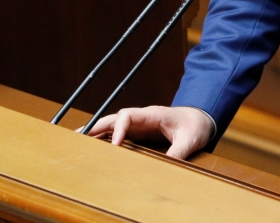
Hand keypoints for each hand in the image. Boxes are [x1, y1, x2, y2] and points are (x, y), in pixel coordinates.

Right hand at [81, 105, 213, 159]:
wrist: (201, 119)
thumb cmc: (195, 125)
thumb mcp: (190, 139)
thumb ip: (179, 151)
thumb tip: (168, 165)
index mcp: (152, 115)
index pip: (127, 116)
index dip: (118, 129)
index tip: (114, 145)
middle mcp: (142, 118)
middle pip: (114, 119)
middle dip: (96, 127)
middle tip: (78, 139)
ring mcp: (140, 125)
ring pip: (113, 125)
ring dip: (97, 132)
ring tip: (78, 143)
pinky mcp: (140, 133)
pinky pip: (119, 134)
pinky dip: (105, 139)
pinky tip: (95, 147)